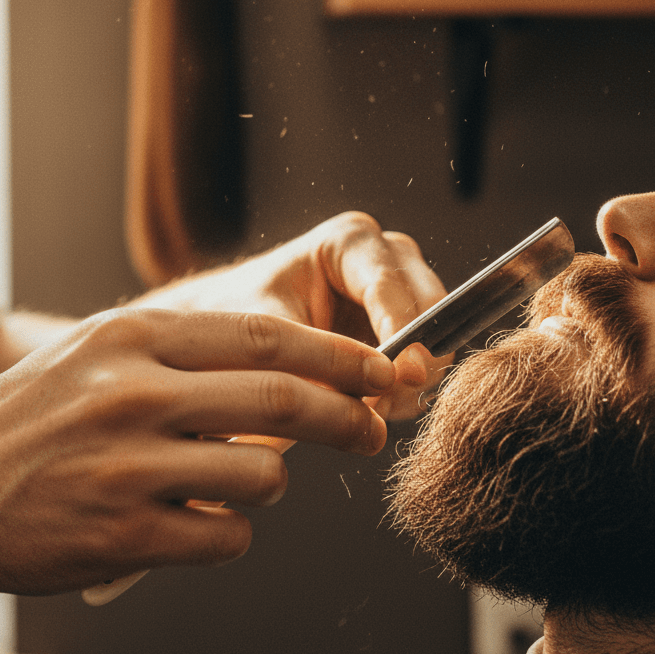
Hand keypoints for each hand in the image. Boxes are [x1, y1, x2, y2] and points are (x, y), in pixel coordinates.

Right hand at [0, 306, 394, 596]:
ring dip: (272, 484)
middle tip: (371, 429)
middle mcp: (133, 393)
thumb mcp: (95, 354)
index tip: (378, 370)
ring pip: (262, 477)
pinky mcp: (123, 535)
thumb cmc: (25, 418)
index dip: (335, 355)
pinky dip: (231, 533)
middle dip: (344, 417)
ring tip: (239, 481)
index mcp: (131, 337)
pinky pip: (225, 538)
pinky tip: (197, 523)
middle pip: (280, 400)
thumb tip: (284, 366)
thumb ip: (183, 354)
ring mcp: (128, 467)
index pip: (264, 336)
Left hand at [135, 212, 450, 418]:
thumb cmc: (235, 321)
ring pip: (434, 340)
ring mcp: (400, 294)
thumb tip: (354, 406)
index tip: (402, 375)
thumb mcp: (261, 337)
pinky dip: (403, 393)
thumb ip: (307, 363)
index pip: (389, 283)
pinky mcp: (402, 333)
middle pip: (430, 308)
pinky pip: (423, 366)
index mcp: (349, 241)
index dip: (403, 330)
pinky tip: (370, 411)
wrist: (220, 333)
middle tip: (386, 404)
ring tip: (368, 413)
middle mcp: (385, 258)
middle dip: (412, 358)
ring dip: (409, 382)